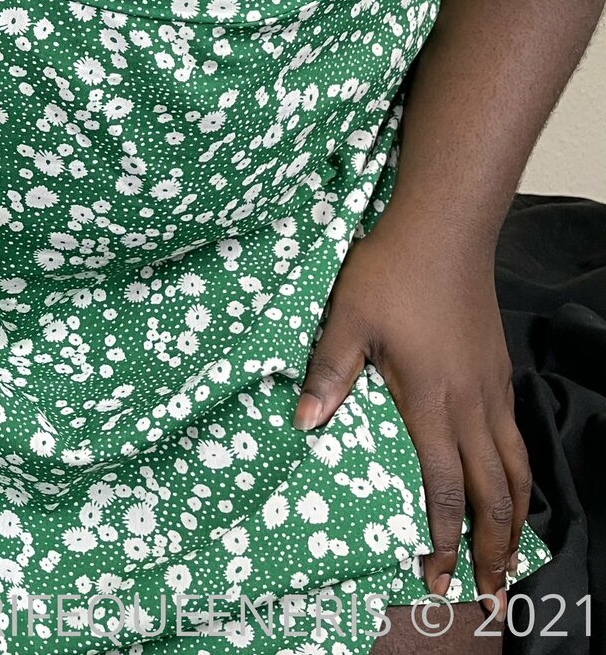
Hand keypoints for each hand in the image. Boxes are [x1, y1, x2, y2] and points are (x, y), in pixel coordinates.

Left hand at [294, 216, 529, 605]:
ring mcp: (491, 388)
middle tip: (489, 592)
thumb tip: (303, 425)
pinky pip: (516, 439)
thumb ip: (327, 374)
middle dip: (491, 547)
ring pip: (516, 469)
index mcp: (432, 399)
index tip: (437, 573)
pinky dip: (518, 477)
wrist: (443, 229)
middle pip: (494, 492)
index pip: (444, 484)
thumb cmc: (388, 273)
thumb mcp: (345, 320)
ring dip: (514, 519)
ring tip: (510, 559)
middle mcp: (472, 404)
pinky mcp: (498, 371)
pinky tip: (510, 489)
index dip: (442, 533)